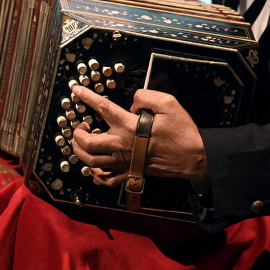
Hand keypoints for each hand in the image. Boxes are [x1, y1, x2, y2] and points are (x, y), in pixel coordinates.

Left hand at [70, 85, 209, 186]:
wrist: (193, 157)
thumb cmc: (182, 132)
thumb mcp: (168, 103)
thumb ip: (146, 96)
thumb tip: (133, 102)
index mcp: (129, 126)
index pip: (102, 108)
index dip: (86, 97)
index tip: (76, 91)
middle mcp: (122, 145)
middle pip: (87, 142)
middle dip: (77, 133)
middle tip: (80, 125)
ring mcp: (124, 162)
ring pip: (91, 162)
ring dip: (80, 152)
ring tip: (82, 142)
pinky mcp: (130, 174)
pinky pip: (105, 179)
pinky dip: (95, 174)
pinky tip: (94, 167)